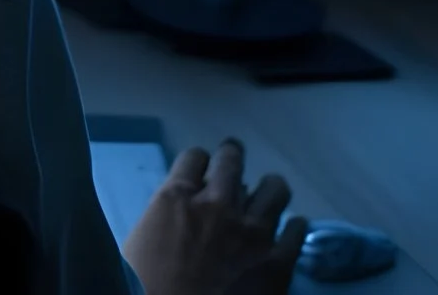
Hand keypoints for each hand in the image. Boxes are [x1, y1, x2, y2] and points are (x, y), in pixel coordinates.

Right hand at [121, 139, 305, 294]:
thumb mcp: (141, 240)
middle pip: (231, 160)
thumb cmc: (145, 284)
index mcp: (175, 199)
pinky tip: (291, 227)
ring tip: (268, 191)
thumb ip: (165, 216)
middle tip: (233, 159)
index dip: (198, 162)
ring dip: (268, 188)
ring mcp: (252, 233)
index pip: (194, 158)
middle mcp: (217, 205)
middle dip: (231, 156)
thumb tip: (185, 207)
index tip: (201, 169)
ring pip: (274, 189)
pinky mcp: (278, 261)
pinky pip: (297, 230)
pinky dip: (293, 226)